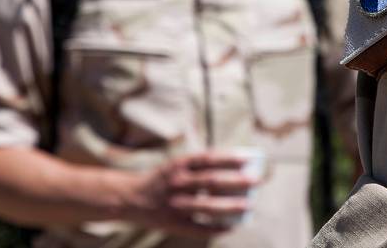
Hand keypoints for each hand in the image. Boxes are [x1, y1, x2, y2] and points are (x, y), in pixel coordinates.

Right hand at [122, 151, 260, 237]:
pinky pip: (199, 228)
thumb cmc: (164, 179)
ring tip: (249, 205)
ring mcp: (175, 205)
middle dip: (236, 181)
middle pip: (212, 181)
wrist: (130, 197)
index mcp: (178, 165)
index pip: (208, 159)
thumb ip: (201, 167)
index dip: (229, 159)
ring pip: (208, 206)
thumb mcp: (177, 165)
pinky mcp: (173, 223)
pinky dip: (217, 228)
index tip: (249, 159)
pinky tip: (232, 227)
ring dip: (231, 206)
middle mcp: (177, 183)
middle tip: (256, 180)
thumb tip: (236, 173)